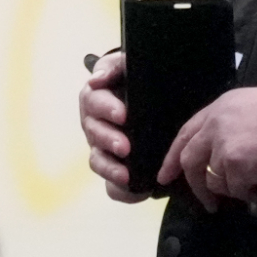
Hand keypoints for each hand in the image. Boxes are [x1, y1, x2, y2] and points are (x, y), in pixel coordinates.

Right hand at [80, 51, 148, 203]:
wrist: (162, 105)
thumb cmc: (139, 83)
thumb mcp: (130, 66)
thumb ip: (115, 65)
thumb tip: (96, 78)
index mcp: (97, 99)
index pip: (93, 101)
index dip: (106, 108)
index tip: (123, 115)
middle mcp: (95, 126)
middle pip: (94, 133)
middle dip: (108, 140)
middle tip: (125, 147)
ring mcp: (103, 151)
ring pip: (97, 161)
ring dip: (109, 168)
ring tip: (126, 174)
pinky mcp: (116, 172)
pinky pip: (112, 188)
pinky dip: (122, 191)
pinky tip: (136, 190)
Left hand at [161, 86, 256, 211]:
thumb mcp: (251, 108)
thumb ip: (232, 126)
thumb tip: (226, 157)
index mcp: (218, 109)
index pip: (186, 134)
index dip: (174, 156)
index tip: (165, 176)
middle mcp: (214, 126)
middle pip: (190, 161)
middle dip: (195, 185)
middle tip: (207, 204)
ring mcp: (222, 147)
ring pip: (216, 180)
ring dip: (236, 191)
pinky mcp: (235, 166)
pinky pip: (239, 191)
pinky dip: (254, 195)